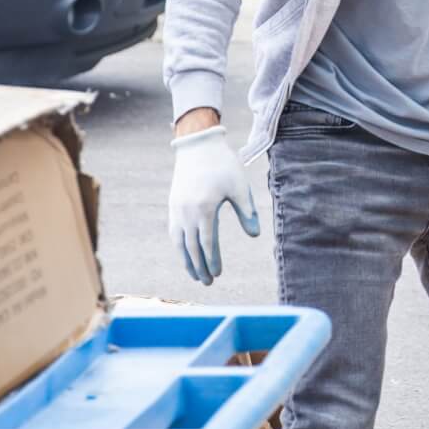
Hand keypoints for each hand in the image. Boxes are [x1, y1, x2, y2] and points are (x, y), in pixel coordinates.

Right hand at [168, 124, 259, 284]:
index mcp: (205, 209)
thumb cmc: (223, 165)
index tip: (218, 274)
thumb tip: (255, 235)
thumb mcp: (239, 187)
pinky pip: (174, 232)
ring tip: (195, 275)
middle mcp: (187, 212)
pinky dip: (179, 246)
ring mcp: (177, 209)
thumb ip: (246, 212)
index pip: (208, 243)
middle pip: (192, 247)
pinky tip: (185, 253)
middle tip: (208, 283)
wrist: (198, 145)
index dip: (212, 260)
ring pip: (179, 242)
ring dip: (186, 260)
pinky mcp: (173, 205)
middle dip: (199, 267)